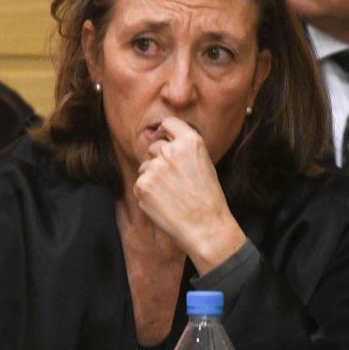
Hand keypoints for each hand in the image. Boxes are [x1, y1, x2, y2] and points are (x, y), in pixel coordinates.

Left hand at [132, 118, 245, 272]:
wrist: (205, 226)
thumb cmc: (208, 197)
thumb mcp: (205, 163)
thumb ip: (184, 149)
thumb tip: (163, 141)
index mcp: (190, 142)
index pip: (169, 123)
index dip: (165, 130)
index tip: (164, 136)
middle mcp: (171, 150)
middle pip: (154, 147)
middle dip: (160, 160)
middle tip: (175, 181)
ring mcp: (155, 167)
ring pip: (145, 166)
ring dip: (153, 177)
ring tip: (171, 194)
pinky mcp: (143, 185)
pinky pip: (140, 184)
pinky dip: (148, 193)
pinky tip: (164, 203)